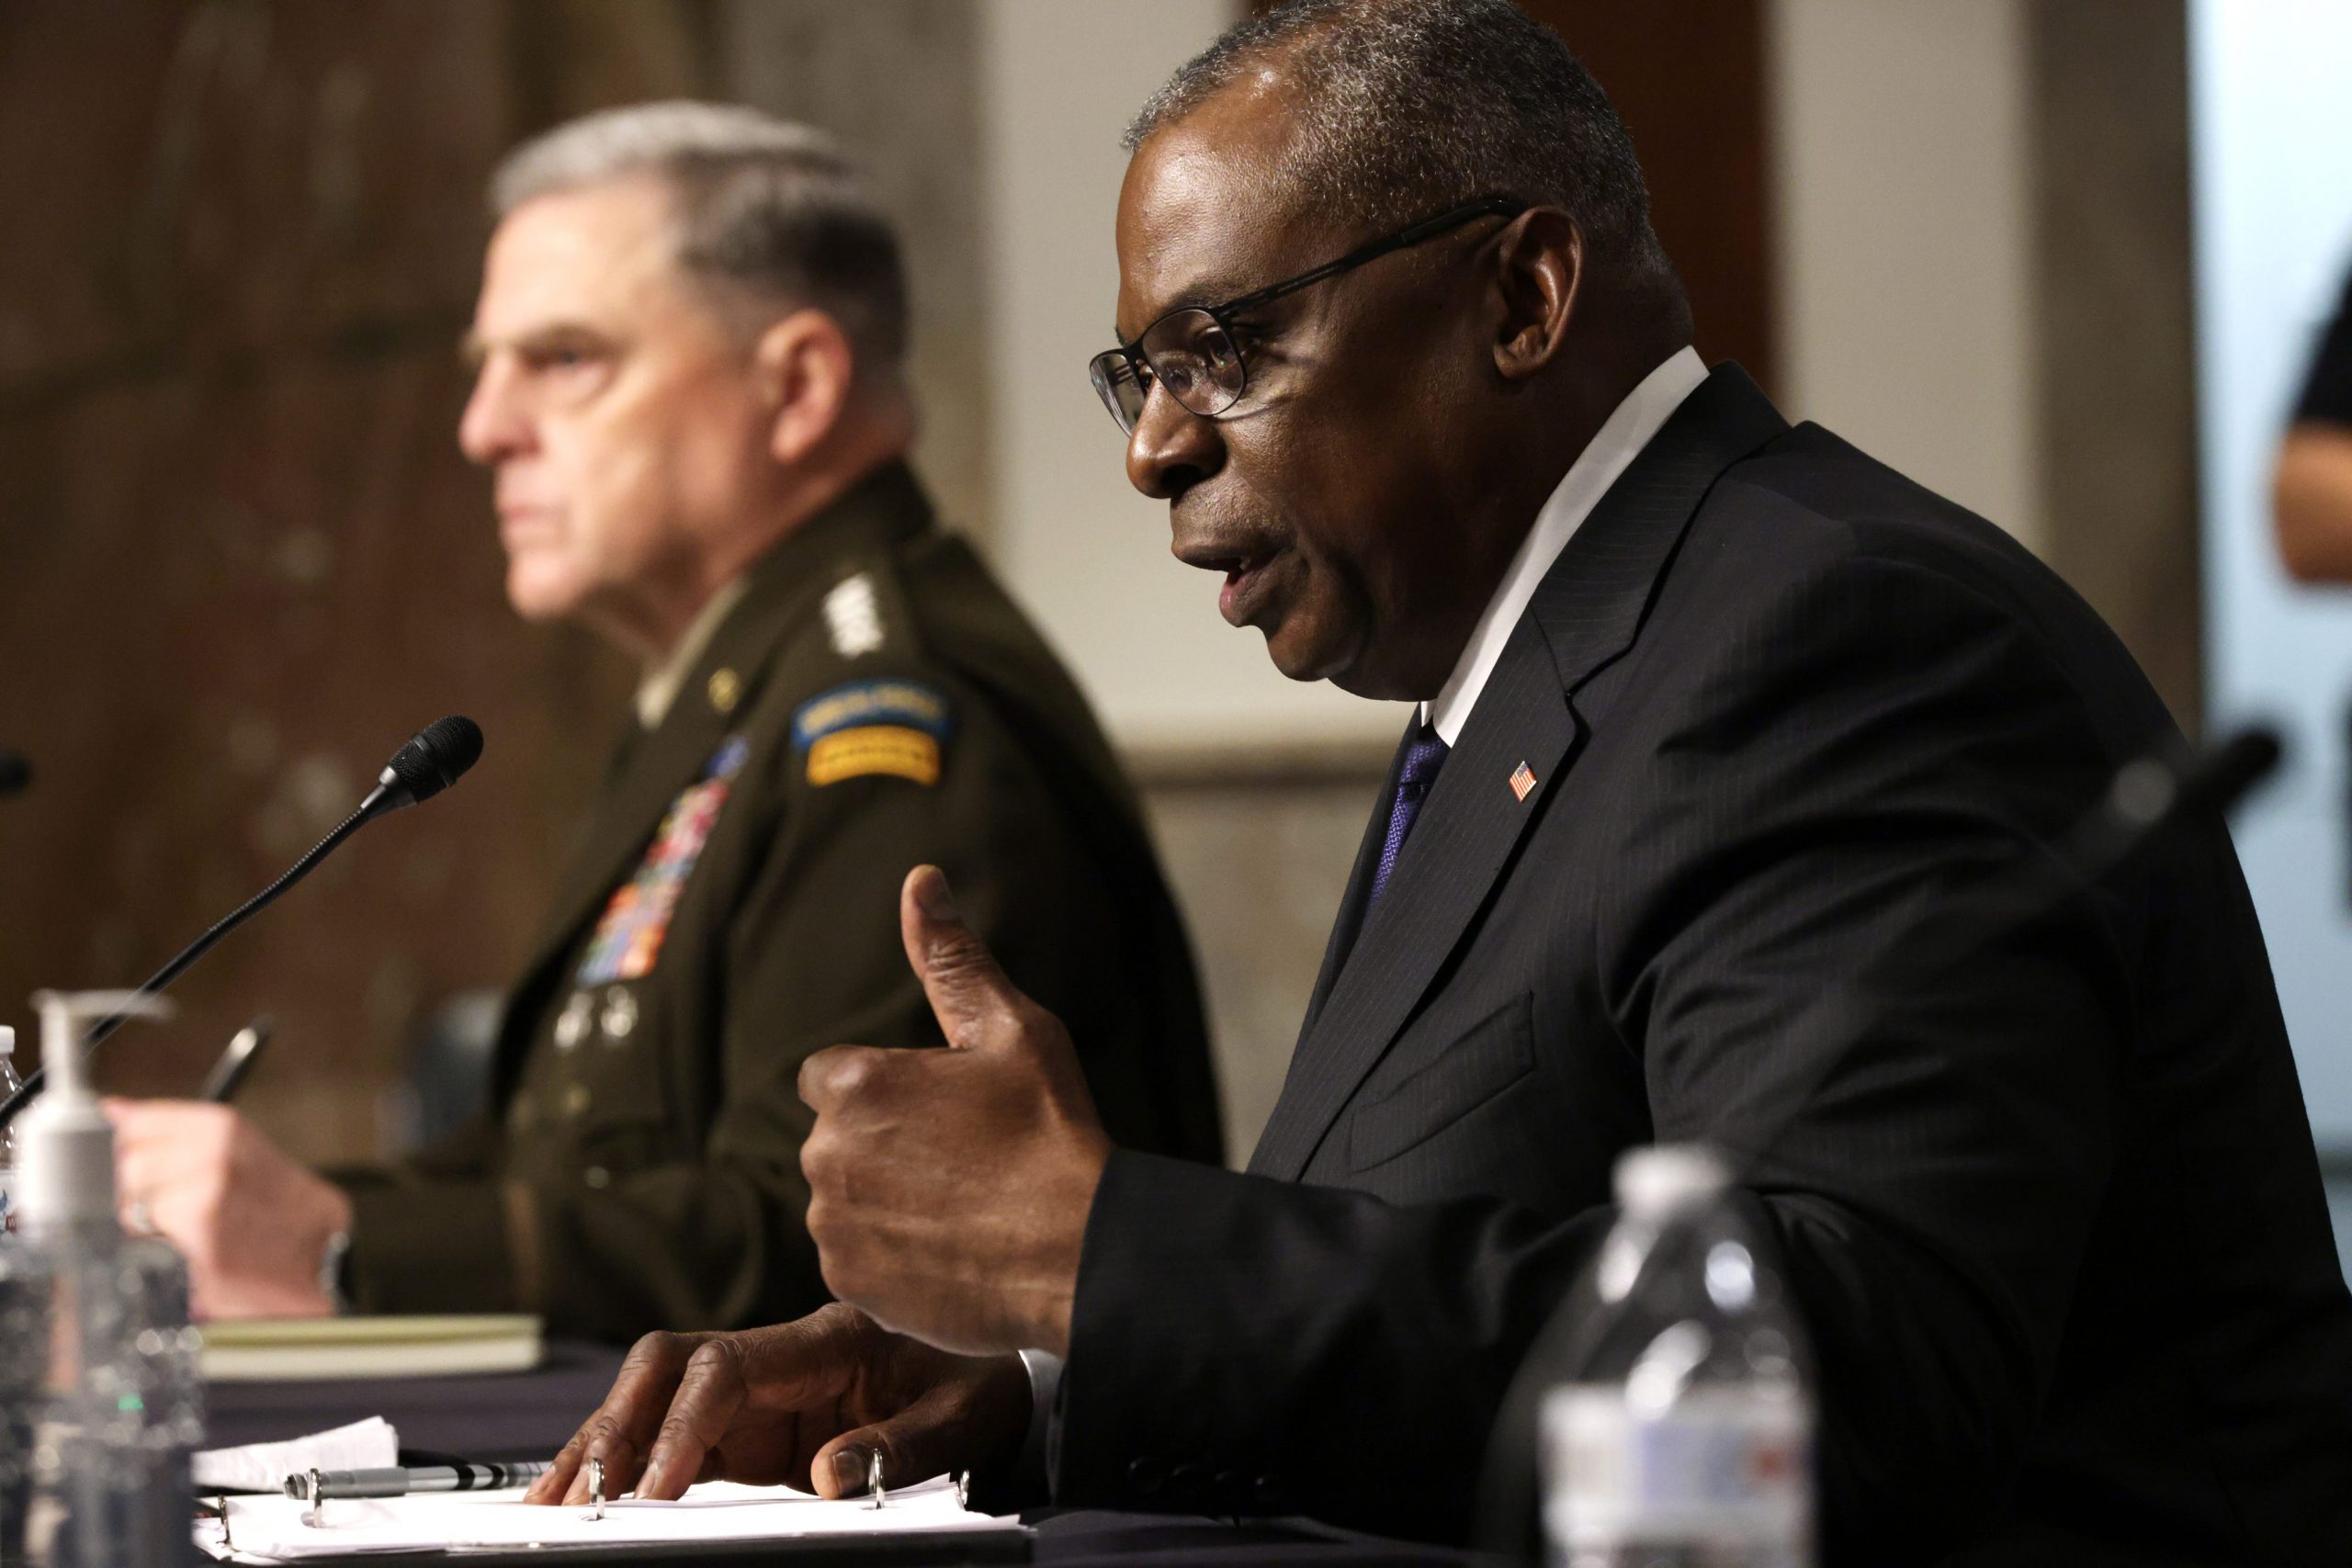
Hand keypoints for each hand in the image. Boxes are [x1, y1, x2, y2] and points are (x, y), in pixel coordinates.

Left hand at [105, 1100, 351, 1318]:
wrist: (318, 1250)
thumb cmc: (276, 1202)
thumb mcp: (234, 1147)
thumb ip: (173, 1127)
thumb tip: (114, 1107)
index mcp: (221, 1125)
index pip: (136, 1123)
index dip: (137, 1150)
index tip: (154, 1166)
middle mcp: (215, 1151)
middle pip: (130, 1165)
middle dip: (141, 1190)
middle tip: (174, 1205)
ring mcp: (209, 1191)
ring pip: (133, 1203)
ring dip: (152, 1220)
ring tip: (190, 1226)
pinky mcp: (203, 1232)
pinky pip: (153, 1233)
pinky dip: (167, 1243)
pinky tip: (197, 1243)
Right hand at [524, 1303, 1030, 1504]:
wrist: (997, 1376)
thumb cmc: (982, 1383)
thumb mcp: (963, 1417)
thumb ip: (899, 1447)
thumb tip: (829, 1477)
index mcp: (824, 1341)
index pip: (723, 1366)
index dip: (680, 1423)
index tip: (656, 1489)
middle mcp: (777, 1360)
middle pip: (667, 1369)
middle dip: (616, 1424)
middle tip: (577, 1496)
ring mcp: (759, 1395)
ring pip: (657, 1403)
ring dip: (607, 1447)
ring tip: (554, 1501)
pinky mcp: (753, 1432)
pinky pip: (677, 1441)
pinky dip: (632, 1467)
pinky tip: (592, 1497)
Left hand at [798, 865, 1110, 1355]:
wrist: (1081, 1250)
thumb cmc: (1051, 1131)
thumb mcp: (1012, 1029)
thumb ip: (951, 958)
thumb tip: (921, 879)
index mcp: (857, 1082)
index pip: (830, 1076)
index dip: (884, 1091)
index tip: (938, 1110)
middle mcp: (826, 1153)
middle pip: (835, 1139)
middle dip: (881, 1144)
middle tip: (961, 1159)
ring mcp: (833, 1225)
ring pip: (843, 1199)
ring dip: (882, 1200)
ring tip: (961, 1208)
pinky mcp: (848, 1285)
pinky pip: (854, 1259)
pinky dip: (889, 1256)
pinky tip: (950, 1250)